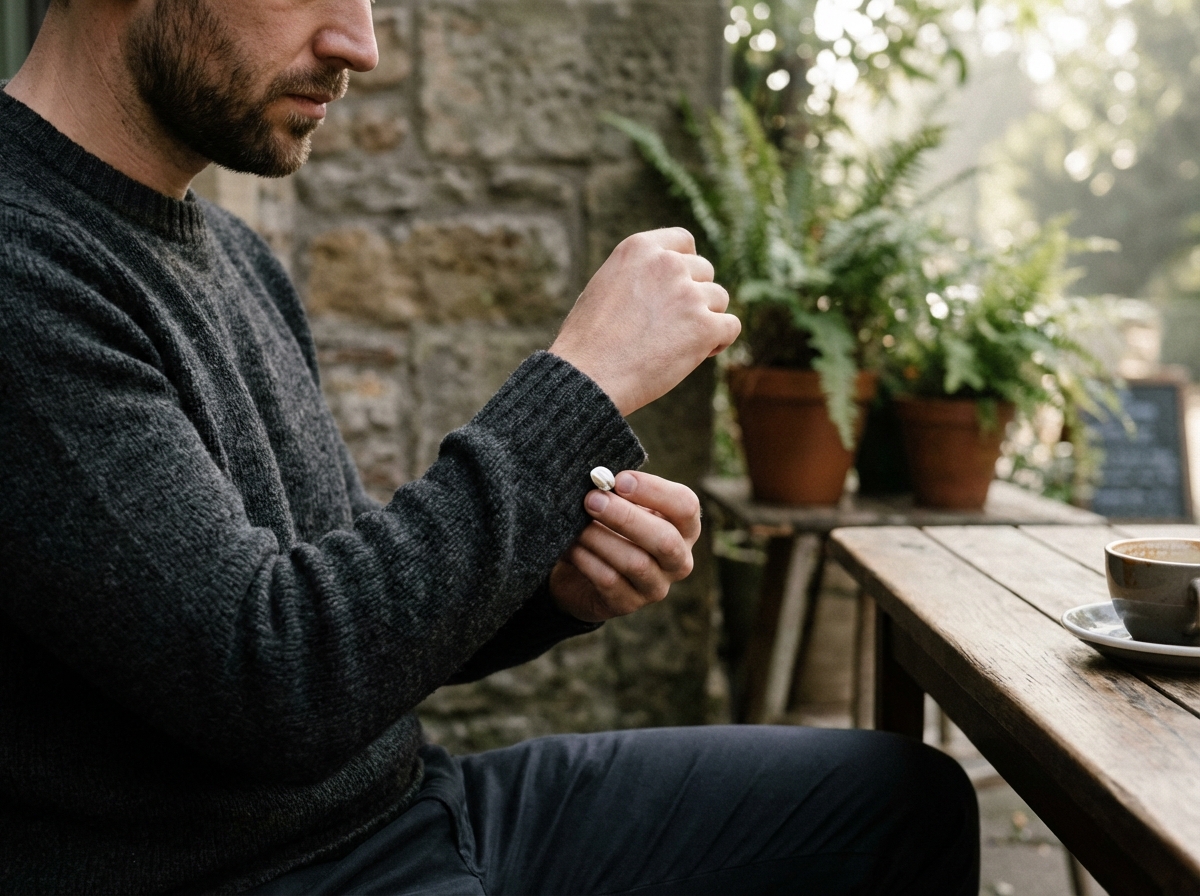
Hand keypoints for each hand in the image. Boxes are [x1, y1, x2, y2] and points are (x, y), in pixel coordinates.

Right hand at [548, 228, 739, 415]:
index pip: (683, 242)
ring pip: (719, 299)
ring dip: (705, 320)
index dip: (686, 265)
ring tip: (676, 344)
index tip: (678, 287)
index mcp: (640, 248)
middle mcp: (667, 263)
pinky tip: (696, 355)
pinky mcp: (704, 326)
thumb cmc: (588, 341)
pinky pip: (731, 327)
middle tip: (670, 327)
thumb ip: (639, 275)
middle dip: (695, 296)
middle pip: (705, 272)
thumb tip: (668, 282)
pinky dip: (719, 341)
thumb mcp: (605, 287)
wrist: (589, 377)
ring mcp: (688, 294)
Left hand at [549, 471, 701, 622]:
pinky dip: (587, 560)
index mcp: (683, 528)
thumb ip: (619, 492)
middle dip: (626, 517)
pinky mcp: (628, 604)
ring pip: (636, 563)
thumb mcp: (621, 506)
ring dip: (601, 538)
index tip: (619, 480)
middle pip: (665, 539)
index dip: (654, 491)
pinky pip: (609, 581)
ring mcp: (656, 586)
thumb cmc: (608, 527)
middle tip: (592, 500)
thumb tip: (601, 478)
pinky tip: (572, 547)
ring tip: (577, 524)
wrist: (582, 573)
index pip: (685, 506)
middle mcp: (678, 560)